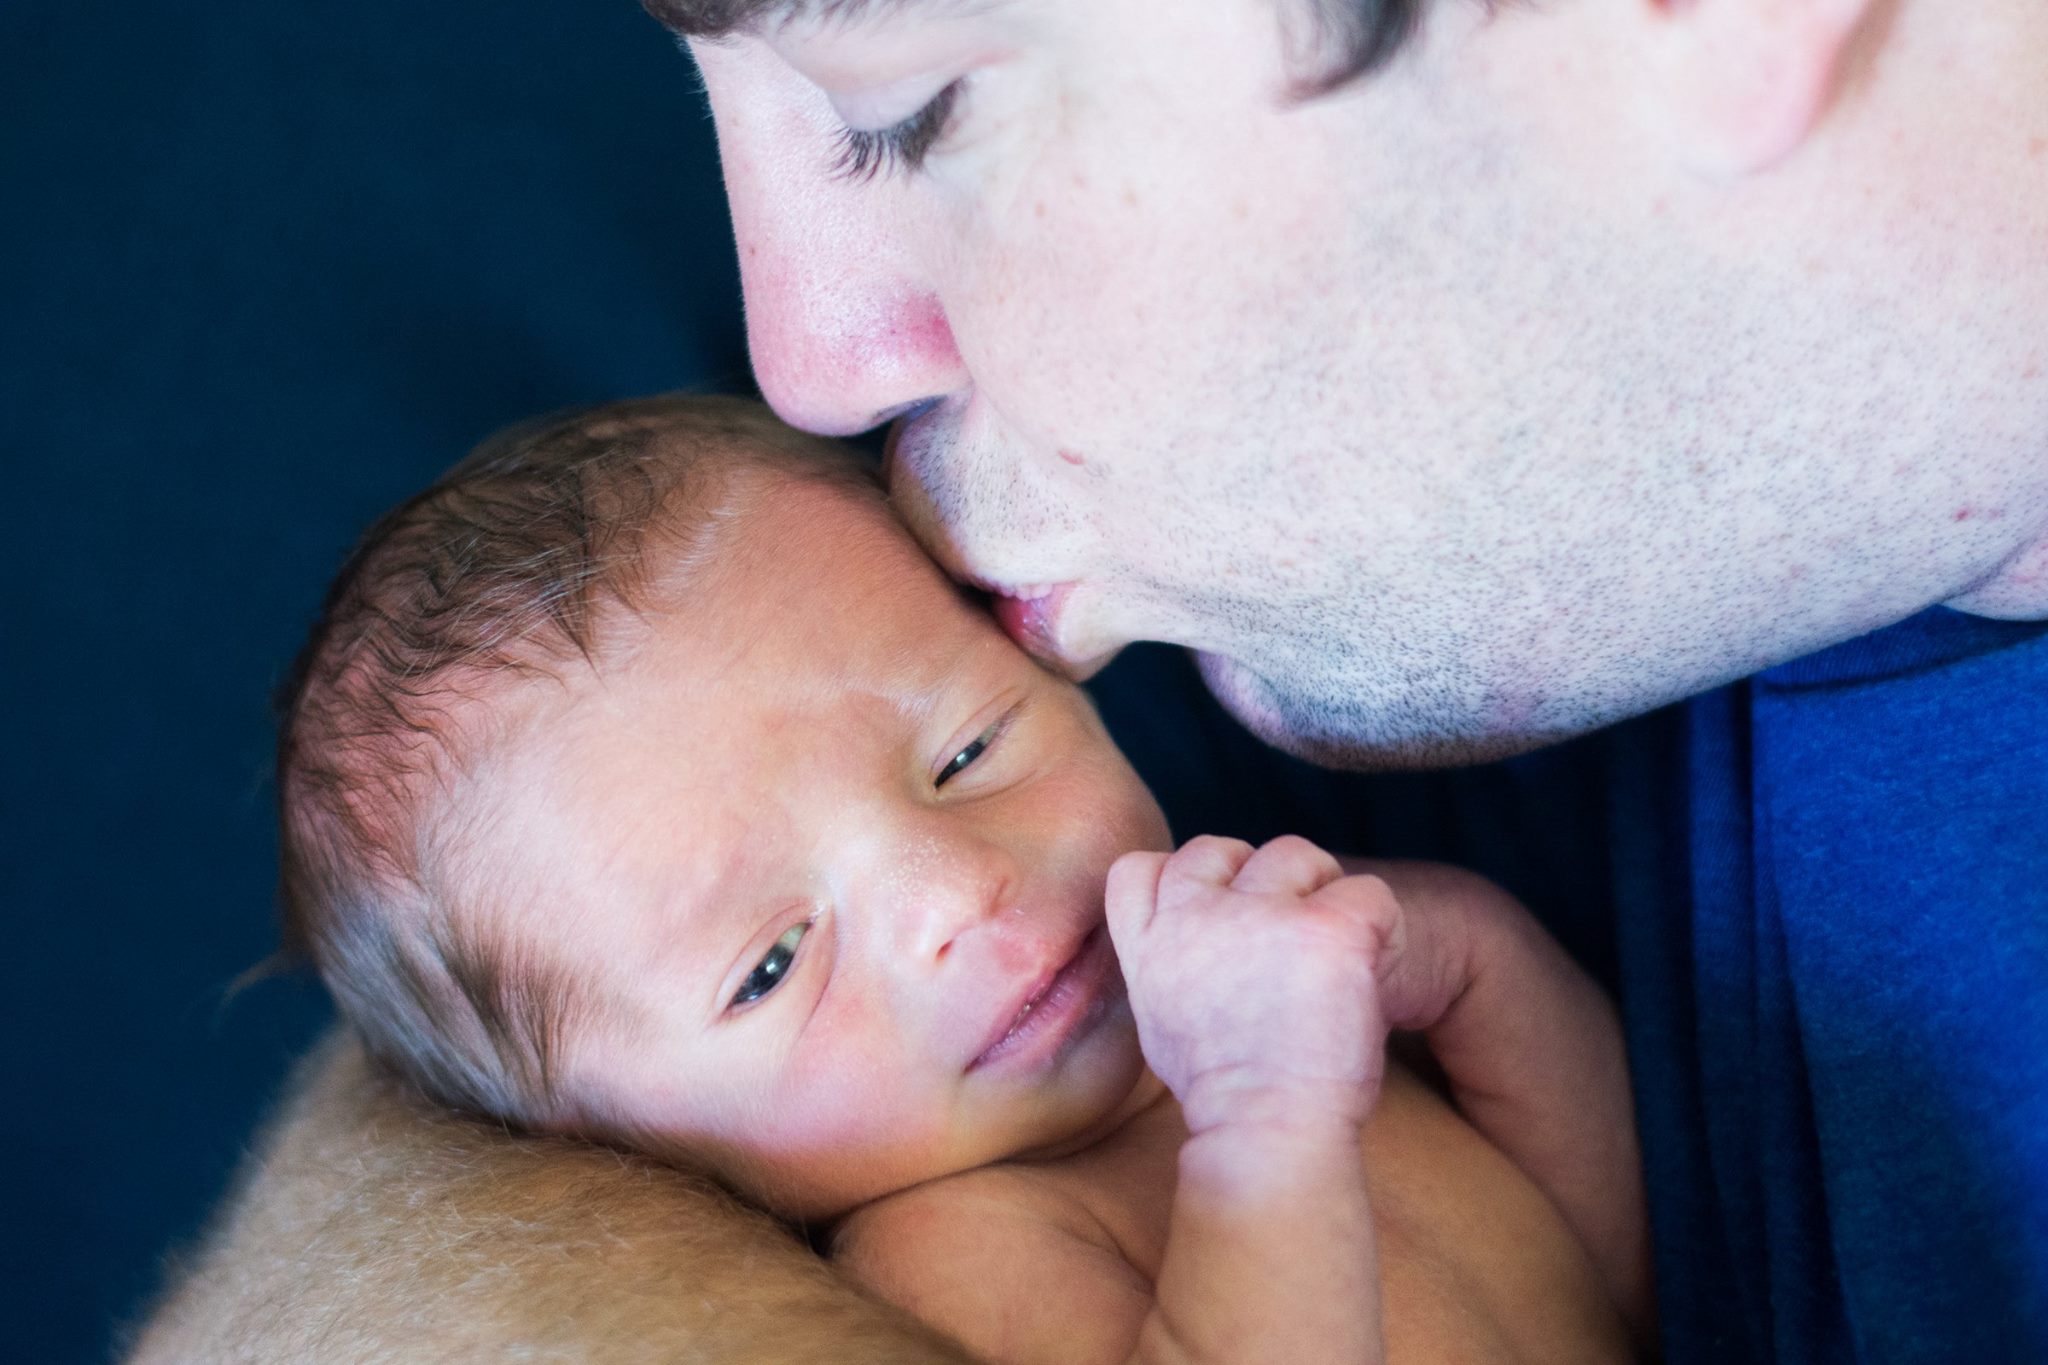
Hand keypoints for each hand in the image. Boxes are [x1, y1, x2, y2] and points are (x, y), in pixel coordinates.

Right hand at [1106, 835, 1403, 1137]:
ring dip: (1318, 892)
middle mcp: (1195, 916)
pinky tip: (1373, 969)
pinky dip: (1382, 927)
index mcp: (1150, 943)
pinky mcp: (1328, 929)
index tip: (1219, 915)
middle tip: (1287, 934)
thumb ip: (1169, 961)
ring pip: (1295, 855)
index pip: (1139, 867)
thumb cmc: (1226, 1092)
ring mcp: (1263, 917)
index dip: (1183, 881)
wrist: (1270, 1131)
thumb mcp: (1160, 1021)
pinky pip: (1369, 892)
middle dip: (1253, 879)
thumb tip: (1193, 933)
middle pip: (1218, 848)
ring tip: (1331, 952)